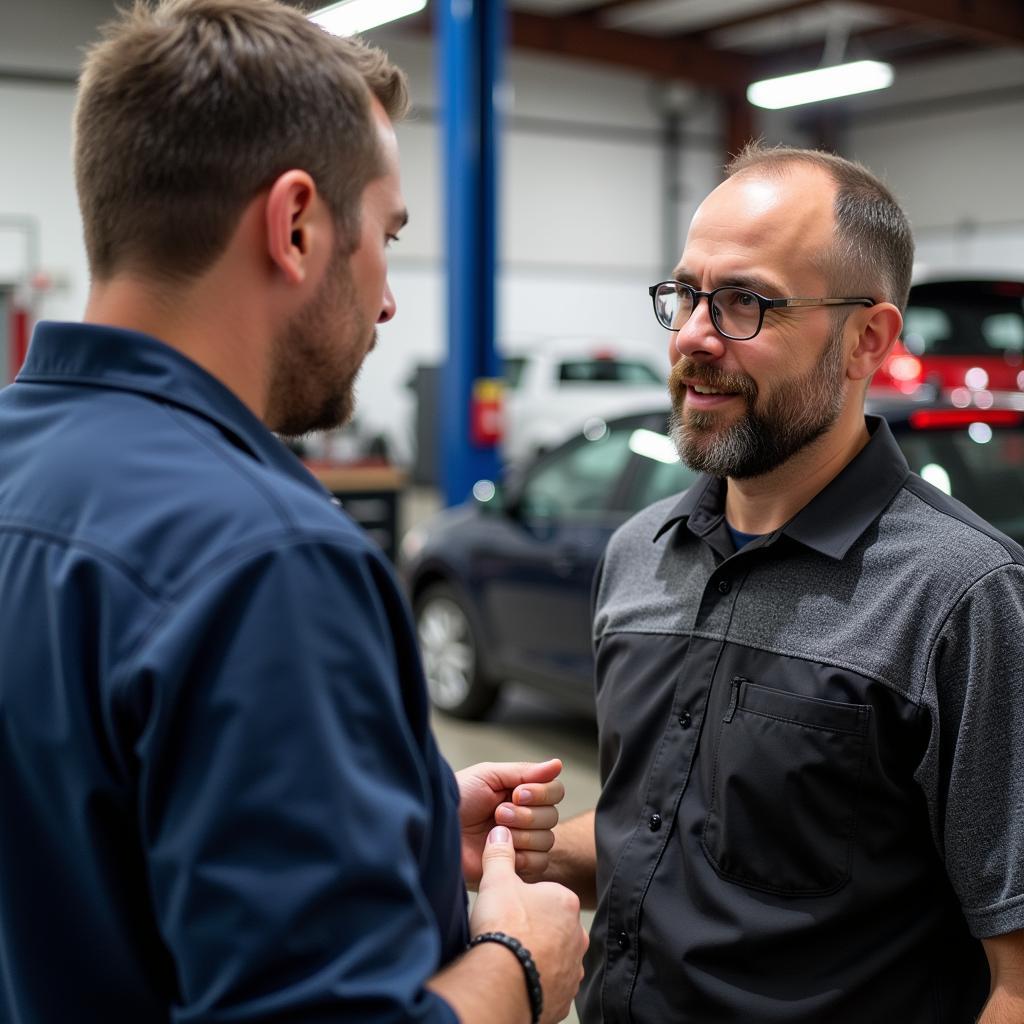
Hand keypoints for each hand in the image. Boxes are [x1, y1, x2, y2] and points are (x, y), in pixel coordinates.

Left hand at [457, 759, 563, 886]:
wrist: (435, 831)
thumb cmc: (456, 799)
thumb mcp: (487, 776)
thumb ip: (524, 772)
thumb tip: (558, 764)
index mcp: (520, 793)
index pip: (554, 791)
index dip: (542, 793)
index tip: (516, 793)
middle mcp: (524, 817)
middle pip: (552, 816)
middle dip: (526, 815)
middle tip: (498, 814)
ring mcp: (520, 843)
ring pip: (547, 840)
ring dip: (522, 835)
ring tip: (494, 833)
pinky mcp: (515, 867)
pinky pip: (539, 863)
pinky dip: (522, 856)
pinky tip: (501, 850)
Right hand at [472, 826, 587, 1023]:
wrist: (504, 981)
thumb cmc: (504, 927)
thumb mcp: (496, 880)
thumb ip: (500, 854)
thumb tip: (500, 832)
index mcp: (565, 903)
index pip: (547, 897)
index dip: (524, 903)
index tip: (508, 911)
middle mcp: (576, 937)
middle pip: (554, 928)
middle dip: (535, 931)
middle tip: (509, 935)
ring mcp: (572, 969)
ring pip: (555, 959)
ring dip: (539, 958)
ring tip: (513, 959)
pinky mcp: (564, 998)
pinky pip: (551, 987)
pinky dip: (538, 984)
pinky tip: (519, 980)